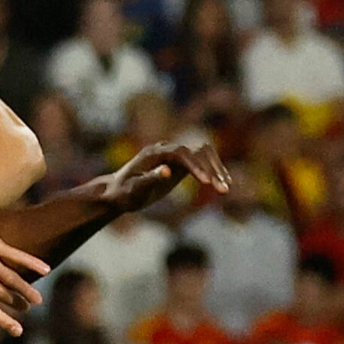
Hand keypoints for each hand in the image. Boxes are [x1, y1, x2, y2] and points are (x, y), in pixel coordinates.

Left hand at [0, 197, 50, 336]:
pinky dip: (32, 263)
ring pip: (10, 278)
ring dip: (26, 290)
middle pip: (0, 293)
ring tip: (37, 300)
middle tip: (26, 309)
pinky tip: (45, 270)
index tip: (18, 331)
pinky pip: (15, 255)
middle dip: (15, 303)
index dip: (3, 321)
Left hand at [103, 142, 230, 213]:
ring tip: (225, 188)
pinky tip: (223, 184)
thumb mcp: (134, 189)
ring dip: (216, 169)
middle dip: (211, 168)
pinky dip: (213, 170)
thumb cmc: (123, 193)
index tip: (206, 183)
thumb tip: (168, 170)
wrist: (117, 193)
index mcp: (153, 153)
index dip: (195, 165)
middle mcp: (166, 150)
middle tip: (222, 189)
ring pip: (203, 154)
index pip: (181, 152)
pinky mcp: (179, 165)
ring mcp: (174, 156)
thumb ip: (150, 179)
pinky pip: (202, 162)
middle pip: (196, 150)